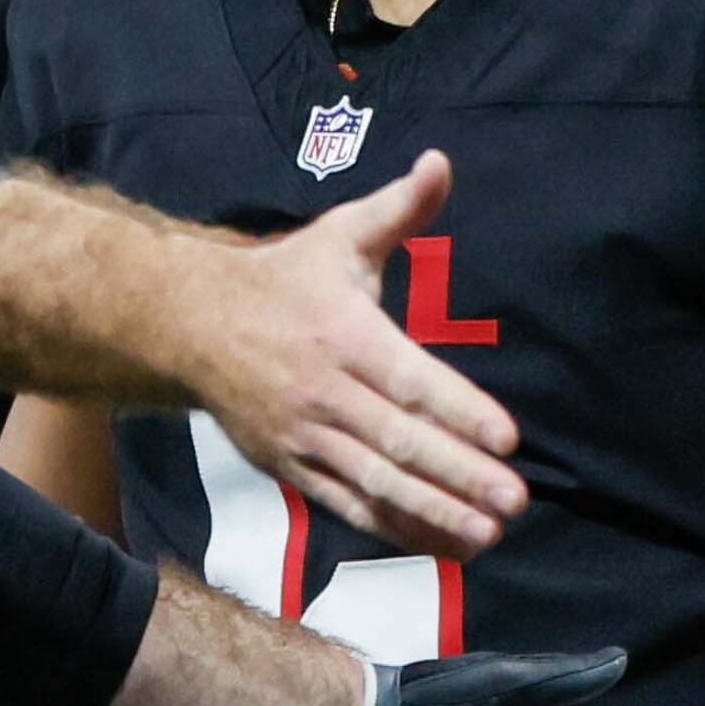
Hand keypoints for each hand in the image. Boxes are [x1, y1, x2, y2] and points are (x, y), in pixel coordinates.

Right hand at [190, 152, 526, 557]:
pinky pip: (348, 505)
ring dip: (434, 511)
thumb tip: (441, 163)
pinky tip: (442, 542)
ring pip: (375, 482)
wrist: (191, 326)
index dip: (459, 411)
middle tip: (514, 499)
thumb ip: (399, 210)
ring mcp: (305, 436)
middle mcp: (325, 391)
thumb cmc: (284, 280)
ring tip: (487, 533)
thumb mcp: (339, 236)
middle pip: (398, 441)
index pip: (409, 380)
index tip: (507, 437)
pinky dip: (394, 528)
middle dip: (459, 474)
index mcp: (344, 334)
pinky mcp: (292, 468)